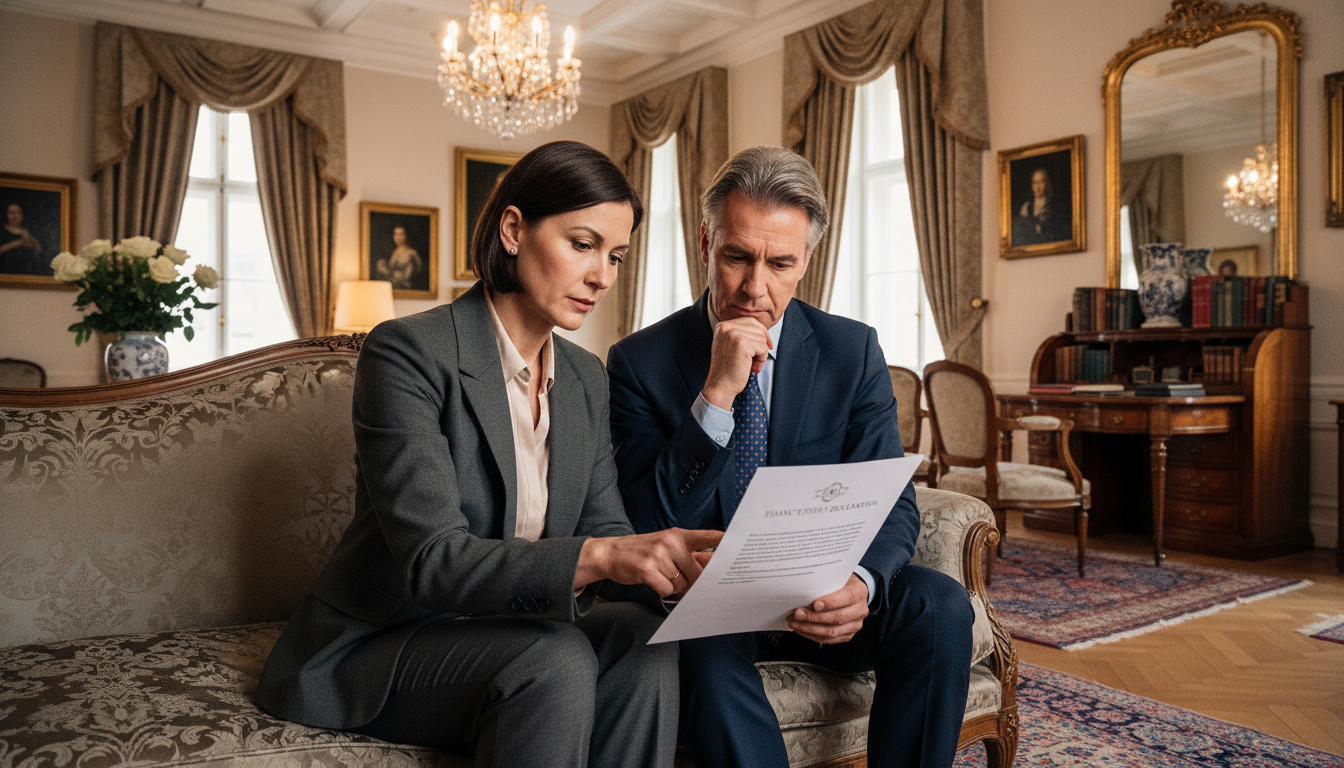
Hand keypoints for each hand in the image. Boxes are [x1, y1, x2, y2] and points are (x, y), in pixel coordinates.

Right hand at [575, 528, 723, 596]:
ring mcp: (658, 555)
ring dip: (673, 585)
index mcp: (677, 535)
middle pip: (696, 571)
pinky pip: (667, 589)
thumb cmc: (642, 551)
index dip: (725, 542)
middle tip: (677, 577)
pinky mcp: (647, 570)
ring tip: (660, 575)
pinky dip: (661, 590)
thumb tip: (713, 564)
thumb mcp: (666, 547)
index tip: (740, 545)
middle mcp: (670, 542)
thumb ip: (689, 554)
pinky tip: (652, 580)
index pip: (707, 536)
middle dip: (690, 580)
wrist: (610, 553)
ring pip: (681, 583)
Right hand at [702, 317, 772, 409]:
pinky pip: (763, 348)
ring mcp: (734, 334)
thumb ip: (741, 335)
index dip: (762, 333)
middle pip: (758, 328)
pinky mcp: (742, 344)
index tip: (767, 345)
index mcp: (723, 326)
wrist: (720, 386)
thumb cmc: (727, 369)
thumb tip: (763, 331)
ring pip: (762, 338)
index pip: (750, 321)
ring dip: (761, 354)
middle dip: (762, 344)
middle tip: (756, 360)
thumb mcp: (730, 346)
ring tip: (751, 365)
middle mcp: (727, 327)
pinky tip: (753, 368)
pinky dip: (762, 360)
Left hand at [787, 573, 868, 644]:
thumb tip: (804, 589)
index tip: (814, 604)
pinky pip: (829, 640)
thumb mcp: (836, 576)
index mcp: (859, 592)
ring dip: (810, 628)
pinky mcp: (848, 635)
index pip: (847, 598)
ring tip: (794, 623)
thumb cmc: (839, 582)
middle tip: (797, 614)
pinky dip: (812, 635)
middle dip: (814, 617)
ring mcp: (856, 625)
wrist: (851, 592)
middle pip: (837, 618)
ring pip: (832, 632)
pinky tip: (801, 629)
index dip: (830, 602)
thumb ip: (825, 582)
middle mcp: (860, 610)